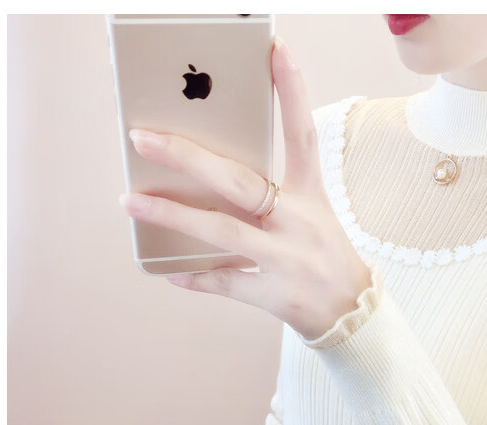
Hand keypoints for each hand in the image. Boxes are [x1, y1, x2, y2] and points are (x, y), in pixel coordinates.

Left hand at [118, 35, 372, 341]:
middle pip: (241, 182)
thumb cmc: (325, 256)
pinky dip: (195, 276)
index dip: (292, 93)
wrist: (355, 312)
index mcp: (311, 197)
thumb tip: (209, 179)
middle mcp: (300, 223)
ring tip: (132, 202)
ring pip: (224, 231)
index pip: (303, 137)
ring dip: (174, 216)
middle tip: (143, 138)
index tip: (276, 50)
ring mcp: (288, 260)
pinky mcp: (276, 295)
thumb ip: (272, 196)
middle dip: (189, 158)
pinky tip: (167, 270)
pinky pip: (227, 282)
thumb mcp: (312, 217)